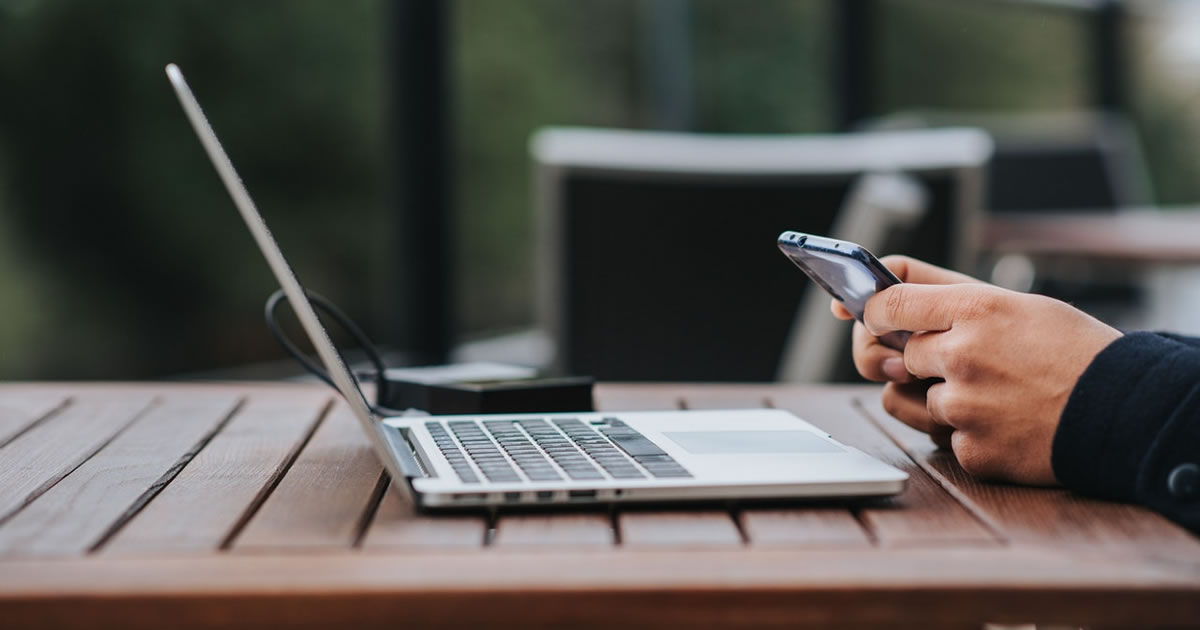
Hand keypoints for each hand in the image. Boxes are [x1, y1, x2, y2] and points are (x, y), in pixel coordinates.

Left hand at [833, 256, 1121, 484]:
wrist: (1125, 412)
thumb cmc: (1070, 352)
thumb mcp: (1017, 303)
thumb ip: (943, 297)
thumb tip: (871, 300)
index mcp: (974, 309)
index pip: (886, 301)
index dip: (873, 311)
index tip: (875, 318)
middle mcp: (962, 355)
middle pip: (896, 355)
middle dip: (920, 360)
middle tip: (967, 361)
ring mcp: (964, 407)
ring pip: (908, 400)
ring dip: (936, 397)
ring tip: (990, 392)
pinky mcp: (970, 450)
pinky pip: (939, 438)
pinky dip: (964, 432)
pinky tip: (1003, 422)